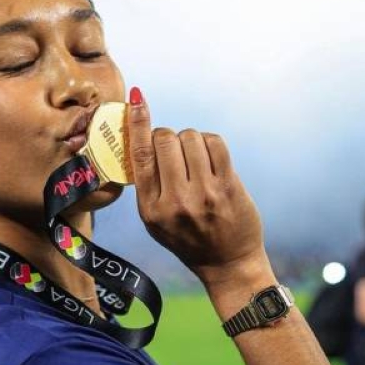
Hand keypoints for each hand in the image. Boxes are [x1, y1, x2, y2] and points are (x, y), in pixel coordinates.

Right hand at [127, 88, 267, 288]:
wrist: (226, 263)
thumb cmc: (188, 239)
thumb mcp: (155, 222)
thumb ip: (146, 186)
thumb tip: (139, 138)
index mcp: (151, 210)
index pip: (140, 156)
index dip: (138, 123)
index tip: (136, 100)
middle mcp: (175, 202)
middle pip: (165, 140)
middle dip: (168, 137)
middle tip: (174, 151)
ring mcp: (204, 195)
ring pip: (191, 137)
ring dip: (191, 140)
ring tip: (195, 158)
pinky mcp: (228, 188)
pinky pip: (215, 144)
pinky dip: (210, 142)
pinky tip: (210, 155)